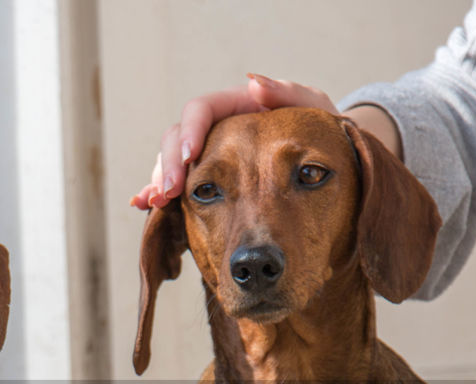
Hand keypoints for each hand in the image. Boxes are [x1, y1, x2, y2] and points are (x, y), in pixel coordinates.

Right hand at [130, 74, 400, 209]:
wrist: (327, 162)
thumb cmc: (322, 129)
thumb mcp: (315, 108)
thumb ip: (290, 94)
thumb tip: (254, 83)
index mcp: (235, 106)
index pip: (201, 110)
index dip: (190, 130)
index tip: (190, 154)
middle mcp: (216, 130)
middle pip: (176, 139)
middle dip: (168, 164)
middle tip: (170, 191)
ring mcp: (209, 156)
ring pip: (171, 163)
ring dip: (160, 182)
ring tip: (157, 203)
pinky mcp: (208, 182)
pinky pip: (180, 188)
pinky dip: (162, 198)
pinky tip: (148, 208)